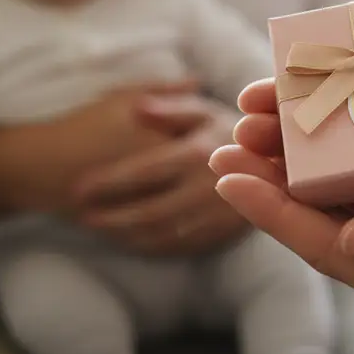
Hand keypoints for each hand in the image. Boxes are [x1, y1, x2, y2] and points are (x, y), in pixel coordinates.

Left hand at [72, 94, 249, 255]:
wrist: (275, 158)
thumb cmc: (225, 127)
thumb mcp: (201, 108)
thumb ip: (169, 106)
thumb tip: (137, 109)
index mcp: (199, 152)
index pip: (145, 171)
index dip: (109, 182)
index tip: (77, 188)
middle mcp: (209, 186)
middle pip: (150, 211)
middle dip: (111, 216)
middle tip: (80, 216)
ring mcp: (217, 214)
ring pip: (163, 233)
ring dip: (126, 234)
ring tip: (97, 228)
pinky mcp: (222, 233)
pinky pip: (180, 246)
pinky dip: (149, 246)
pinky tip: (128, 240)